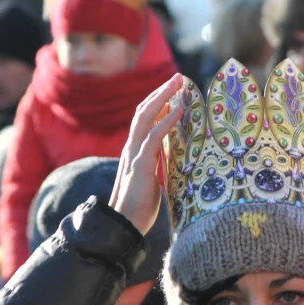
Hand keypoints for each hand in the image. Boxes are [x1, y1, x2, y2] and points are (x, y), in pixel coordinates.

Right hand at [109, 74, 184, 236]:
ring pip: (146, 116)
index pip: (143, 119)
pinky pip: (155, 136)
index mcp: (134, 152)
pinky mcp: (140, 164)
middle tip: (178, 77)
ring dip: (163, 96)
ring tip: (179, 83)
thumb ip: (156, 167)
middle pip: (143, 110)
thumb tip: (172, 161)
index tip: (173, 91)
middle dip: (160, 91)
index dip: (157, 103)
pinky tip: (180, 108)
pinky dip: (167, 120)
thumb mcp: (151, 181)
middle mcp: (131, 148)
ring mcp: (134, 154)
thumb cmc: (138, 209)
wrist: (123, 226)